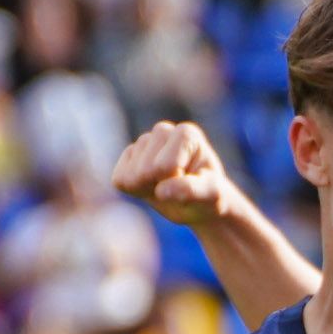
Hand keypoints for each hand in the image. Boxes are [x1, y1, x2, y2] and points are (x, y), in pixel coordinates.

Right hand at [114, 117, 249, 230]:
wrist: (199, 202)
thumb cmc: (210, 197)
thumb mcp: (212, 196)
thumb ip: (192, 191)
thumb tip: (162, 192)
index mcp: (187, 133)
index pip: (165, 166)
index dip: (177, 183)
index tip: (192, 181)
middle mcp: (163, 131)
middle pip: (145, 171)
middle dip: (161, 186)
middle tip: (178, 186)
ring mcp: (144, 142)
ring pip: (131, 176)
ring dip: (148, 189)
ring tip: (167, 185)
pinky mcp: (128, 156)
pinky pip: (119, 180)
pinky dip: (135, 190)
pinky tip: (152, 185)